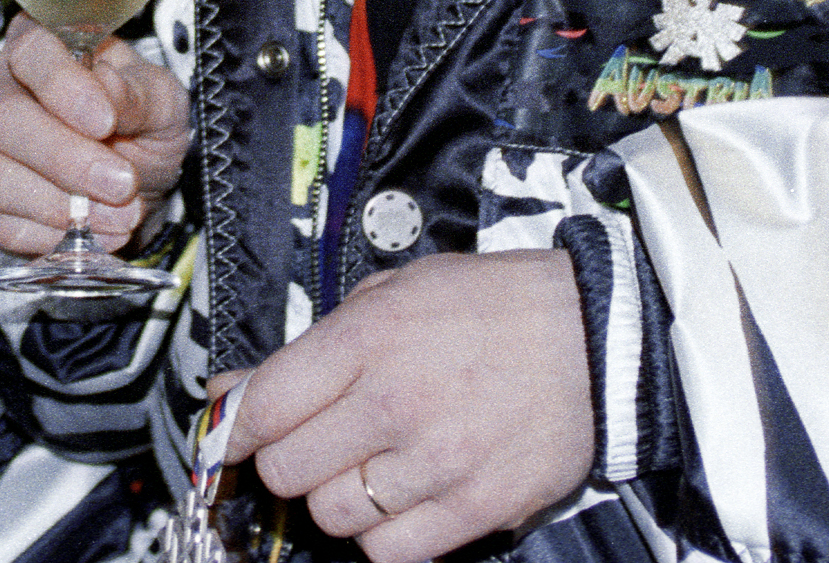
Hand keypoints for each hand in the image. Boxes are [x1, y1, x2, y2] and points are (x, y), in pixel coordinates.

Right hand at [0, 14, 189, 254]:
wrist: (136, 186)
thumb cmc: (143, 127)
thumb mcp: (161, 103)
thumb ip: (137, 94)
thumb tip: (106, 87)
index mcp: (40, 46)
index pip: (30, 50)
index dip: (63, 86)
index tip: (105, 122)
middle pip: (3, 118)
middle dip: (66, 158)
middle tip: (121, 184)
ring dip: (57, 205)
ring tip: (116, 217)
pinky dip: (47, 236)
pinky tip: (89, 235)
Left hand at [224, 250, 594, 562]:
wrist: (596, 337)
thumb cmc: (495, 308)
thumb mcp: (394, 293)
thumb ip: (313, 343)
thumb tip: (236, 388)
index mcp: (370, 338)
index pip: (264, 405)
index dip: (235, 427)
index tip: (232, 435)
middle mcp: (396, 402)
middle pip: (287, 470)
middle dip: (288, 460)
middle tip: (314, 444)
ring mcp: (437, 462)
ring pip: (332, 517)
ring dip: (337, 498)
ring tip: (369, 466)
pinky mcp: (476, 508)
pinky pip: (389, 551)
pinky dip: (382, 535)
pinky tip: (401, 498)